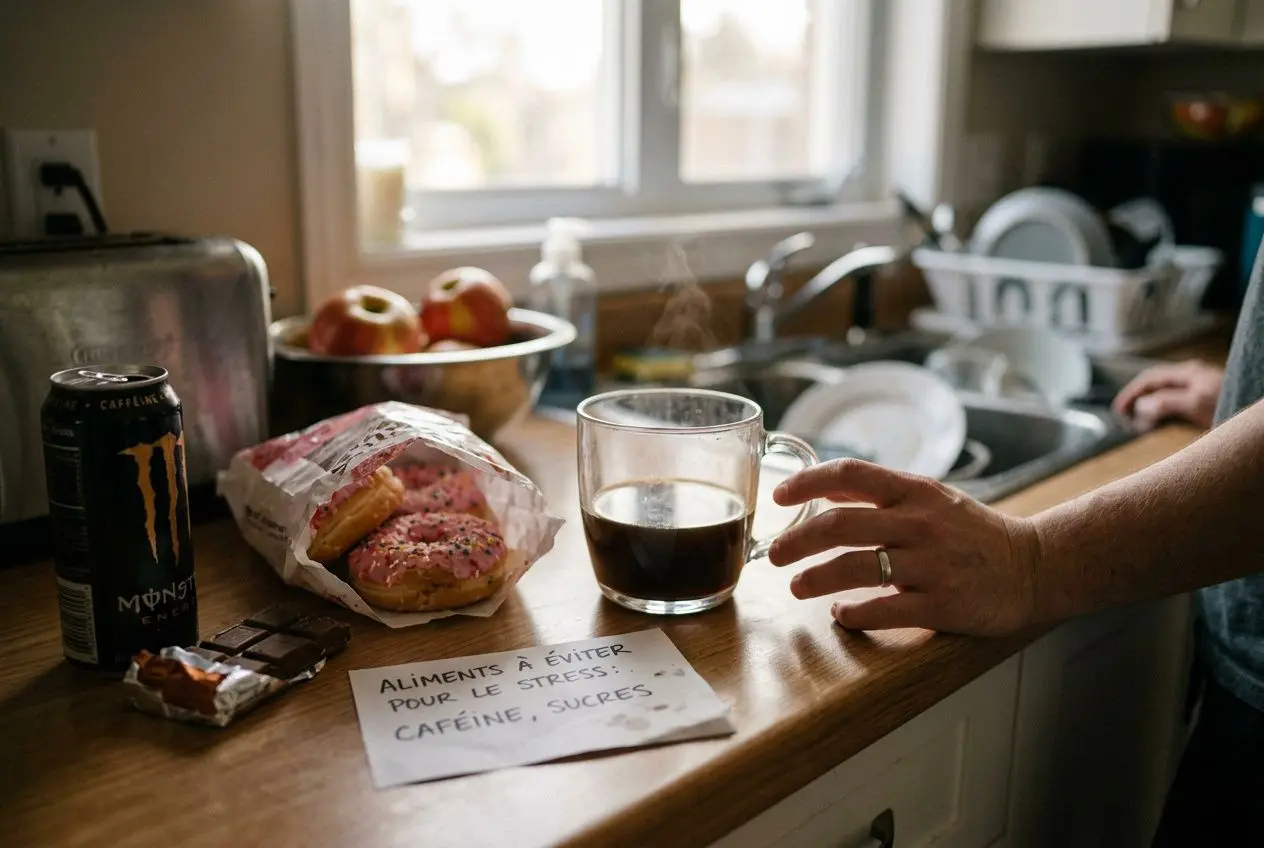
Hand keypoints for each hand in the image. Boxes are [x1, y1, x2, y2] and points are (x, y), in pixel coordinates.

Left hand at [768, 459, 1041, 635]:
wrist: (1035, 566)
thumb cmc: (973, 533)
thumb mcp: (931, 498)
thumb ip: (880, 493)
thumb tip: (824, 488)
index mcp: (915, 491)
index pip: (850, 473)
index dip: (806, 482)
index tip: (778, 496)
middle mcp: (920, 523)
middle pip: (839, 525)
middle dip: (796, 541)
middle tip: (774, 555)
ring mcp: (931, 565)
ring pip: (853, 569)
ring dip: (814, 579)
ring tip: (796, 587)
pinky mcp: (941, 605)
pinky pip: (882, 610)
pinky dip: (851, 613)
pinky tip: (840, 613)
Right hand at [1111, 360, 1223, 430]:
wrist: (1257, 418)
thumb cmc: (1230, 403)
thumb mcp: (1195, 403)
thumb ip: (1166, 402)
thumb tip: (1140, 406)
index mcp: (1187, 372)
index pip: (1149, 378)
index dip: (1131, 393)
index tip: (1118, 410)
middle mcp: (1193, 377)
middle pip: (1157, 385)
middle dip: (1139, 400)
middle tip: (1126, 418)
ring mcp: (1201, 388)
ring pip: (1168, 395)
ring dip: (1153, 408)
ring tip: (1143, 424)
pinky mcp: (1209, 400)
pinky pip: (1179, 403)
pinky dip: (1166, 412)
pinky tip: (1167, 423)